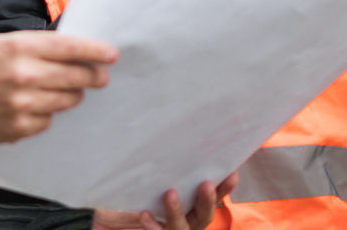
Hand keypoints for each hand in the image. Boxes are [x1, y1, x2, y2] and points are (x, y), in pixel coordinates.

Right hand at [0, 30, 117, 145]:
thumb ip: (35, 47)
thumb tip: (73, 52)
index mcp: (17, 46)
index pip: (70, 47)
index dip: (95, 51)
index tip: (112, 55)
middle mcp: (22, 74)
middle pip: (76, 77)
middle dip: (92, 76)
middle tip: (99, 77)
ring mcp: (21, 104)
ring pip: (66, 101)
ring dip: (70, 95)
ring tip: (61, 90)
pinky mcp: (17, 128)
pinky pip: (48, 122)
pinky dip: (46, 114)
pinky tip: (32, 107)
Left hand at [93, 175, 237, 229]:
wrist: (114, 214)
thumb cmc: (140, 188)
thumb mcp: (156, 174)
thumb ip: (169, 163)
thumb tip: (173, 126)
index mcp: (193, 206)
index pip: (215, 197)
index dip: (225, 188)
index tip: (233, 173)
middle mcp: (187, 221)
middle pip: (203, 216)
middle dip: (206, 200)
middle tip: (206, 183)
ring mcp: (172, 229)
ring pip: (180, 227)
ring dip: (176, 211)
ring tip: (170, 193)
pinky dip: (152, 226)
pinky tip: (145, 214)